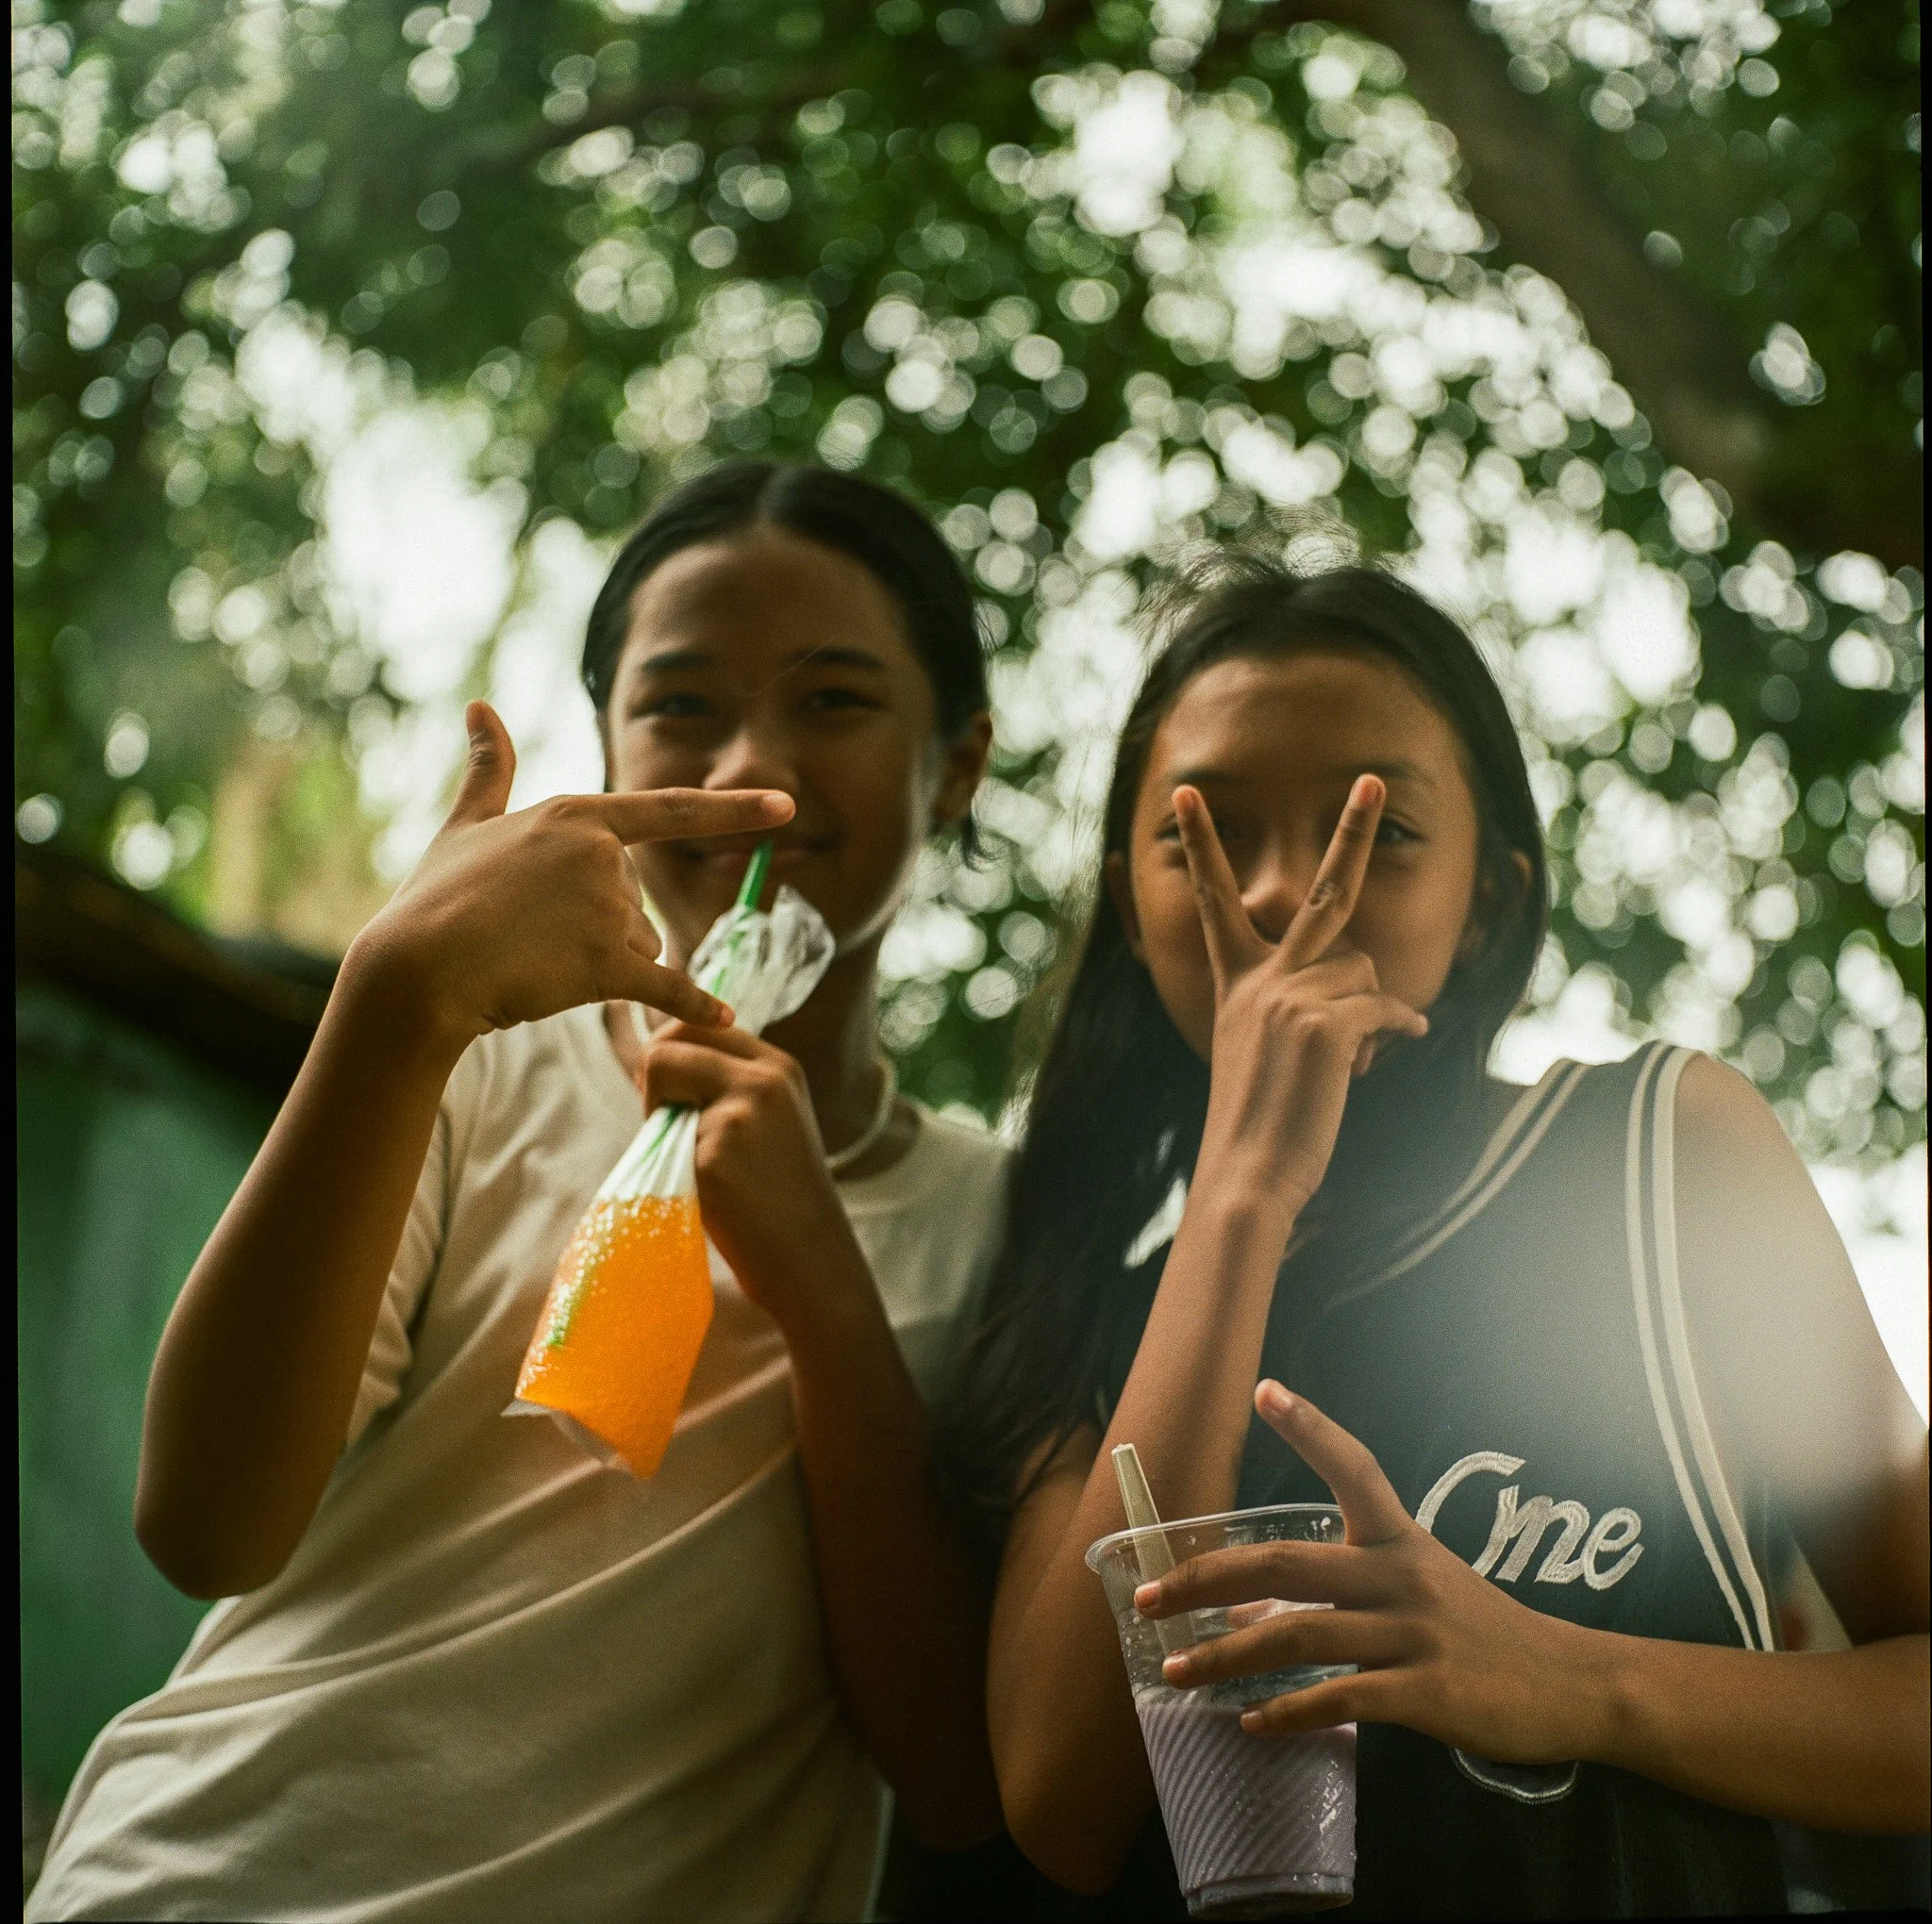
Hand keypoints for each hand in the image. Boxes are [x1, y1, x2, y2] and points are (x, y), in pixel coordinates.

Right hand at [354, 702, 793, 1051]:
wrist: (415, 970)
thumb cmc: (435, 899)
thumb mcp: (465, 825)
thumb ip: (488, 770)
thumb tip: (480, 707)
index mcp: (578, 816)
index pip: (672, 811)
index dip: (735, 810)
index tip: (786, 805)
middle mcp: (603, 856)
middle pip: (636, 903)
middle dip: (598, 926)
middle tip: (529, 934)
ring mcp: (607, 910)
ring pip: (639, 945)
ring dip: (602, 962)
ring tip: (536, 961)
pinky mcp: (606, 966)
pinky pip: (667, 987)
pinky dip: (696, 1005)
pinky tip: (726, 1017)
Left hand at [636, 1022, 864, 1329]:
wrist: (810, 1260)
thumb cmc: (779, 1196)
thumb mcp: (770, 1120)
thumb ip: (727, 1084)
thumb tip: (654, 1061)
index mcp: (778, 1066)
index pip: (697, 1026)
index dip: (672, 1060)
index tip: (679, 1100)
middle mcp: (765, 1078)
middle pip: (667, 1044)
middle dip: (655, 1083)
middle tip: (673, 1129)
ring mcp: (741, 1112)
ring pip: (656, 1077)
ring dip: (657, 1119)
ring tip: (694, 1161)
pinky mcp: (716, 1153)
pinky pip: (656, 1135)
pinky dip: (668, 1162)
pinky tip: (706, 1192)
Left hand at [1134, 1382, 1605, 1766]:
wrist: (1572, 1684)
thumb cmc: (1482, 1632)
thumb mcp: (1414, 1592)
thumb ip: (1334, 1596)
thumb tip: (1246, 1615)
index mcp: (1399, 1537)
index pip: (1353, 1467)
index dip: (1309, 1427)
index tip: (1264, 1389)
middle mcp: (1400, 1574)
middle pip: (1287, 1562)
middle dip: (1207, 1578)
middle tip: (1149, 1596)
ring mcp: (1412, 1632)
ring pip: (1297, 1637)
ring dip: (1226, 1655)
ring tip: (1177, 1670)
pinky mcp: (1425, 1692)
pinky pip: (1339, 1699)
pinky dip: (1286, 1713)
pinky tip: (1252, 1723)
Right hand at [1177, 775, 1428, 1217]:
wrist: (1248, 1170)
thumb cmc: (1260, 1121)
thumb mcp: (1263, 1049)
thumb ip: (1300, 1005)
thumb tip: (1367, 990)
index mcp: (1237, 981)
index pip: (1216, 899)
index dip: (1200, 844)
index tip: (1185, 794)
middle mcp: (1262, 978)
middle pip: (1319, 892)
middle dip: (1352, 828)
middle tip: (1373, 779)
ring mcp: (1292, 997)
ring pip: (1365, 970)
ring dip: (1373, 1013)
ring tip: (1352, 1061)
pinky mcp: (1325, 1024)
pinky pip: (1385, 1007)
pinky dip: (1396, 1028)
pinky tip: (1386, 1055)